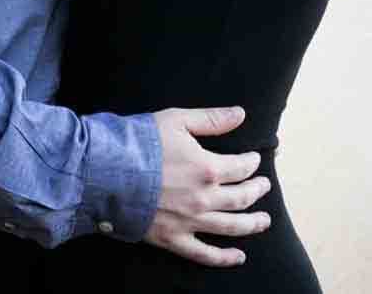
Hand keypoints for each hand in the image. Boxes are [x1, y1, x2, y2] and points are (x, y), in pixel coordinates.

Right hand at [143, 107, 269, 267]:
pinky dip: (223, 258)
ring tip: (264, 220)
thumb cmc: (140, 143)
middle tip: (264, 186)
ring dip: (251, 224)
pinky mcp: (173, 239)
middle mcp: (204, 198)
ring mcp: (190, 222)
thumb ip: (211, 120)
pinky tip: (238, 257)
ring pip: (230, 226)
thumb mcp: (177, 120)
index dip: (252, 162)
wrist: (106, 173)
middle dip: (257, 191)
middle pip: (241, 197)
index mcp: (208, 168)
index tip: (255, 159)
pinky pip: (204, 254)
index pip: (241, 167)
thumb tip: (240, 114)